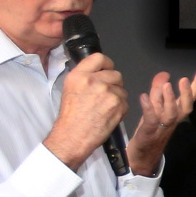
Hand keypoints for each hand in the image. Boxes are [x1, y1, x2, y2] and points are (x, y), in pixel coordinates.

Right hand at [44, 53, 127, 170]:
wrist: (72, 138)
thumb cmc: (70, 116)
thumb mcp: (70, 88)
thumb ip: (86, 76)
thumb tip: (101, 70)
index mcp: (79, 75)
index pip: (100, 58)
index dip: (106, 64)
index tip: (106, 71)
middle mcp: (94, 81)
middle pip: (116, 74)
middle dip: (113, 83)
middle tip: (105, 95)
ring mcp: (108, 93)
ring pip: (122, 89)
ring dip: (117, 97)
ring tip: (104, 108)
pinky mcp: (118, 105)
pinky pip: (125, 102)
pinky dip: (120, 109)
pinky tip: (108, 115)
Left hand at [126, 67, 195, 176]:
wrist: (142, 156)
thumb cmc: (150, 130)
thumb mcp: (155, 108)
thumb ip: (158, 90)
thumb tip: (165, 73)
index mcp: (176, 113)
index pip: (191, 97)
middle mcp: (173, 120)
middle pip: (185, 107)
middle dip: (187, 93)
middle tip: (184, 79)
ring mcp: (161, 127)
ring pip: (170, 115)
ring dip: (170, 100)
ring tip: (167, 85)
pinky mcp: (149, 132)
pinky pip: (150, 120)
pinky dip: (148, 108)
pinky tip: (143, 97)